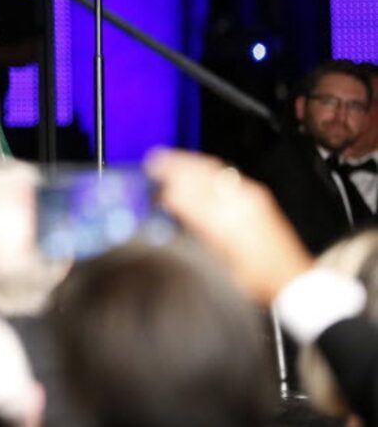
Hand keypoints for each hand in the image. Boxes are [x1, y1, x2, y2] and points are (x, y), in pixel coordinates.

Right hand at [145, 147, 313, 302]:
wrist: (291, 280)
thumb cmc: (255, 279)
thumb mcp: (217, 263)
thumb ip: (194, 232)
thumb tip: (171, 207)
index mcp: (225, 222)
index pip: (187, 193)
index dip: (166, 185)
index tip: (150, 180)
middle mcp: (239, 203)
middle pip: (200, 174)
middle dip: (175, 165)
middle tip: (154, 161)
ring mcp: (250, 196)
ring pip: (213, 169)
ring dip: (190, 162)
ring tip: (171, 159)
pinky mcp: (258, 195)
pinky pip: (226, 173)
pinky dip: (206, 167)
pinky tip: (198, 169)